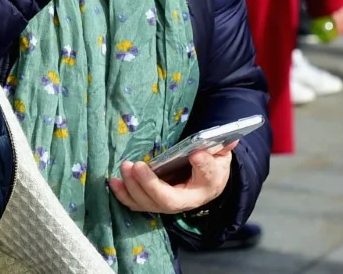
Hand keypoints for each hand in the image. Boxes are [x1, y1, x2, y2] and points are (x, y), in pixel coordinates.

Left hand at [109, 143, 235, 214]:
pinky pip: (136, 203)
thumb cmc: (210, 166)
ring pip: (148, 203)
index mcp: (206, 186)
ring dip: (132, 188)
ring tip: (125, 167)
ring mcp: (166, 203)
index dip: (203, 167)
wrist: (202, 183)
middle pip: (167, 199)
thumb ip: (221, 148)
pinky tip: (113, 181)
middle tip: (137, 166)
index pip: (207, 178)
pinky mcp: (151, 202)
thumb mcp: (219, 156)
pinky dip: (123, 194)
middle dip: (150, 184)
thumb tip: (229, 139)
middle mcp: (185, 200)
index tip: (197, 155)